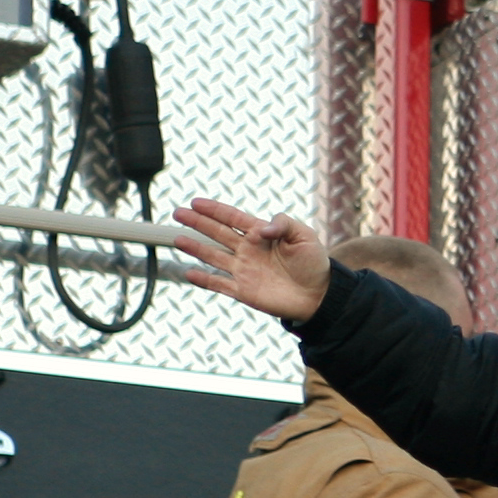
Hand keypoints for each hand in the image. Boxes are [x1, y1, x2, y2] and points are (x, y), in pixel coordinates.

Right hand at [167, 199, 333, 322]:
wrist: (319, 296)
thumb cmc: (313, 263)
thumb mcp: (304, 235)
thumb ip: (283, 224)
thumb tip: (260, 229)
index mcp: (260, 233)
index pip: (232, 218)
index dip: (214, 210)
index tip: (196, 202)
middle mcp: (248, 250)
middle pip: (217, 233)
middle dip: (198, 223)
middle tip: (178, 214)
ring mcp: (243, 270)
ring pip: (213, 256)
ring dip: (195, 248)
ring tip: (178, 239)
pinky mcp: (243, 291)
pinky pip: (219, 284)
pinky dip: (204, 279)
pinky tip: (189, 272)